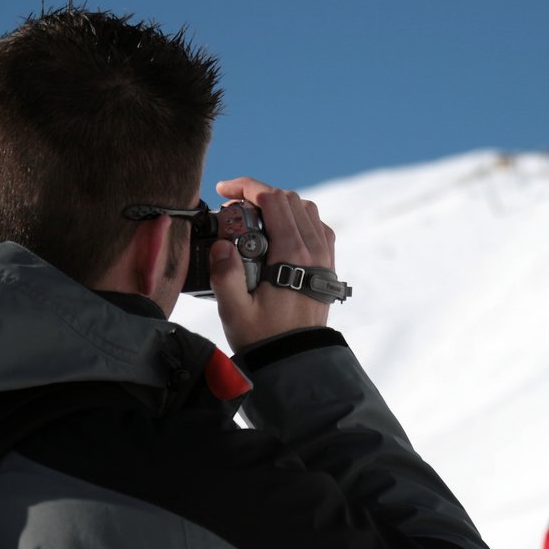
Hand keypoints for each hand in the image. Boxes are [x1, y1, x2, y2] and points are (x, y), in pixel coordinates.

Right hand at [210, 177, 336, 352]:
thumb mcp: (235, 311)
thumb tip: (221, 245)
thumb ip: (224, 275)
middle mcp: (314, 249)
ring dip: (279, 206)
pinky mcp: (326, 265)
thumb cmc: (264, 338)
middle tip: (232, 206)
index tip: (225, 191)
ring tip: (253, 218)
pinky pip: (317, 228)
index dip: (246, 188)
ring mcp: (324, 256)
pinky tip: (277, 234)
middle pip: (290, 199)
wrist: (296, 360)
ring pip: (306, 210)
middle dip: (259, 194)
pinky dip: (296, 220)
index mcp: (293, 253)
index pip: (274, 199)